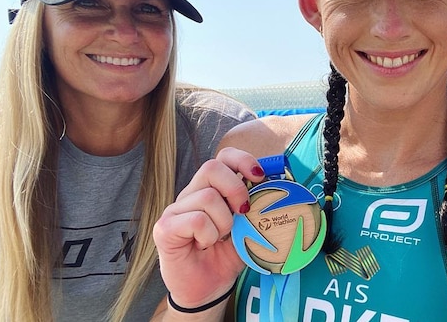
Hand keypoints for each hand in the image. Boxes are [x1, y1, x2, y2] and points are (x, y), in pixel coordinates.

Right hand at [153, 147, 265, 308]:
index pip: (223, 157)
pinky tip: (206, 245)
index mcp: (212, 189)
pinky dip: (209, 234)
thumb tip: (282, 188)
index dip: (243, 160)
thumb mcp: (249, 229)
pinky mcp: (165, 228)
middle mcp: (191, 194)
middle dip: (236, 188)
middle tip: (242, 213)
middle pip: (212, 167)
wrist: (207, 290)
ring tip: (220, 238)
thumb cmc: (226, 257)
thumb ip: (259, 208)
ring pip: (206, 196)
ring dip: (223, 221)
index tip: (259, 177)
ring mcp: (175, 210)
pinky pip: (195, 219)